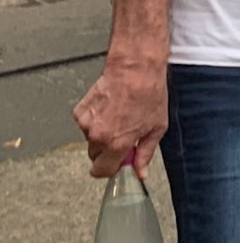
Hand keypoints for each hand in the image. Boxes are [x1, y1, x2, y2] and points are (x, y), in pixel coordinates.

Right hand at [73, 54, 168, 179]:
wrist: (135, 70)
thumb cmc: (149, 95)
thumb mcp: (156, 129)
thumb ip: (146, 153)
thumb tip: (141, 172)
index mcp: (116, 144)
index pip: (101, 171)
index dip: (110, 170)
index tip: (118, 165)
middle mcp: (97, 136)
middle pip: (95, 157)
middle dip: (107, 152)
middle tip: (123, 137)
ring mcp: (86, 124)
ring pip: (90, 140)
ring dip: (102, 135)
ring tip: (119, 117)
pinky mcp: (79, 112)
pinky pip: (85, 124)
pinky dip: (95, 121)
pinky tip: (109, 109)